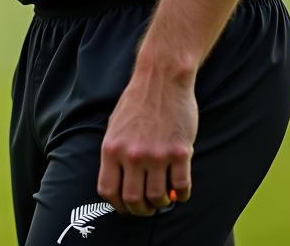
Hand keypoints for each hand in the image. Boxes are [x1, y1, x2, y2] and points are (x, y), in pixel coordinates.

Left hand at [97, 67, 196, 215]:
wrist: (161, 79)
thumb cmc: (136, 102)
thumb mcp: (115, 126)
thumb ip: (116, 154)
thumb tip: (120, 182)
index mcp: (111, 148)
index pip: (108, 191)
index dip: (117, 205)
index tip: (126, 207)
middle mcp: (132, 155)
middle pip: (134, 201)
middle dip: (141, 210)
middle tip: (148, 207)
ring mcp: (156, 155)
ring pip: (158, 198)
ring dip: (161, 203)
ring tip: (164, 196)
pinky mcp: (180, 153)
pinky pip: (182, 187)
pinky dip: (182, 194)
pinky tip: (180, 188)